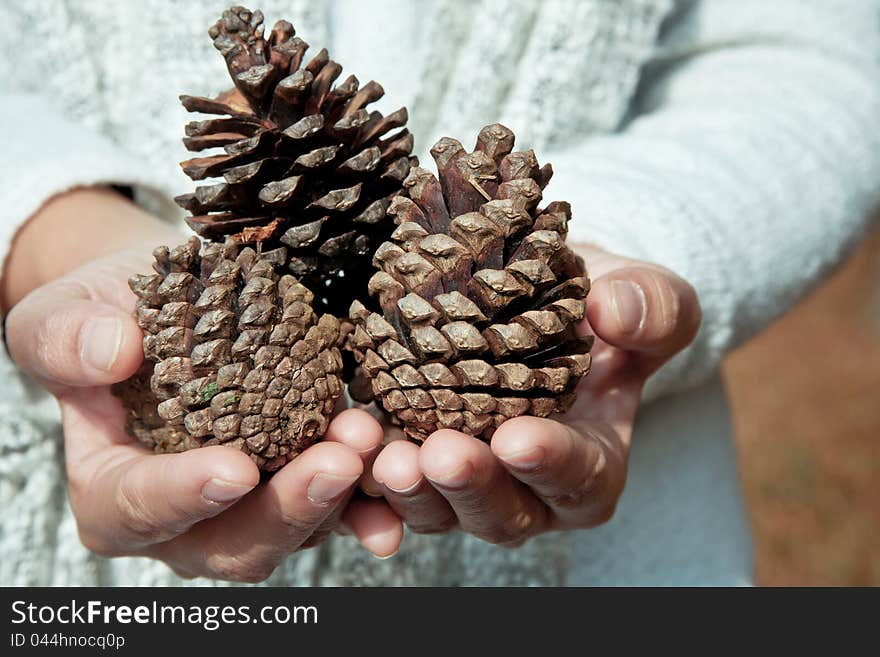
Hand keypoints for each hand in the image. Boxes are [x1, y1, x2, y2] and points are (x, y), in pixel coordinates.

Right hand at [3, 188, 402, 580]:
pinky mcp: (300, 478)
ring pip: (296, 527)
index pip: (137, 509)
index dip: (183, 497)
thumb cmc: (111, 311)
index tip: (232, 469)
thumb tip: (111, 351)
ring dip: (341, 495)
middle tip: (336, 463)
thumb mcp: (65, 309)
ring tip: (370, 439)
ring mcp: (250, 504)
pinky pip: (340, 502)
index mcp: (113, 487)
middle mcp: (185, 515)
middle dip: (287, 509)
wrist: (174, 302)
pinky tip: (402, 465)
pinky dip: (373, 493)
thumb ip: (65, 336)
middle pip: (232, 542)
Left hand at [371, 244, 700, 545]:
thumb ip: (653, 308)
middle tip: (438, 453)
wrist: (537, 298)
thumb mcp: (644, 295)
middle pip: (501, 511)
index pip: (579, 478)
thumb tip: (612, 311)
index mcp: (592, 462)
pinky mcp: (415, 461)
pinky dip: (361, 480)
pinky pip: (385, 488)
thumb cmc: (598, 303)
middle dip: (469, 485)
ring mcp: (466, 482)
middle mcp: (528, 489)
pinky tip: (343, 449)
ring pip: (436, 509)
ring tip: (383, 455)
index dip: (550, 464)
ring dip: (408, 490)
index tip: (517, 439)